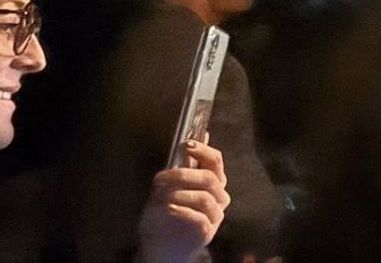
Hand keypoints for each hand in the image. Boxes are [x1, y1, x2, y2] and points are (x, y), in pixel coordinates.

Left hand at [136, 138, 229, 262]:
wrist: (162, 247)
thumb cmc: (168, 213)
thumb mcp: (172, 185)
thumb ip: (187, 163)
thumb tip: (201, 133)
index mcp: (214, 182)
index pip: (215, 161)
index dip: (202, 151)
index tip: (186, 145)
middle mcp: (219, 197)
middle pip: (209, 178)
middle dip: (183, 174)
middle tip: (161, 177)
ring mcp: (215, 215)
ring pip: (204, 197)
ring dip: (179, 193)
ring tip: (160, 195)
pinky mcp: (207, 232)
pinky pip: (199, 218)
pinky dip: (182, 211)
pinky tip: (169, 208)